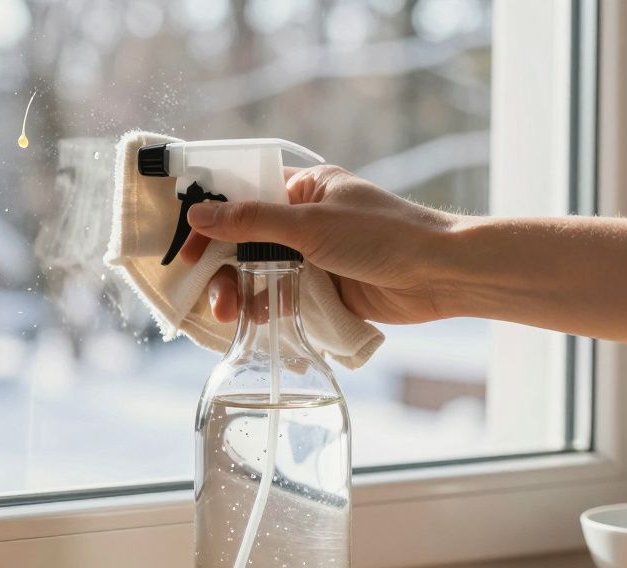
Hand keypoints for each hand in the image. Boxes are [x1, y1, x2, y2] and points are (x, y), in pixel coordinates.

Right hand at [178, 165, 469, 323]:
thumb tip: (200, 214)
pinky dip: (266, 308)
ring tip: (230, 314)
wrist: (439, 275)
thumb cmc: (384, 235)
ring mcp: (316, 257)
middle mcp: (307, 220)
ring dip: (242, 291)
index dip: (212, 218)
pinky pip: (283, 297)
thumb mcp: (311, 225)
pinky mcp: (326, 290)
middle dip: (224, 267)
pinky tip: (254, 320)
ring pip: (262, 273)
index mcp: (306, 188)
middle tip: (210, 292)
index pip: (245, 196)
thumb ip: (253, 222)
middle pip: (247, 241)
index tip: (187, 245)